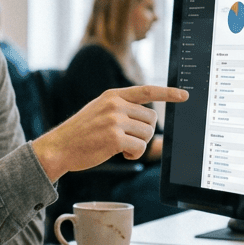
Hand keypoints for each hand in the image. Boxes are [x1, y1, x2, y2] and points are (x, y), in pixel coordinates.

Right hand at [32, 84, 187, 181]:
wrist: (59, 147)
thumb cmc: (80, 133)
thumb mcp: (98, 110)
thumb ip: (120, 108)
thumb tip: (147, 118)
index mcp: (112, 96)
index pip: (147, 90)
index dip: (168, 93)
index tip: (184, 95)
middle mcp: (115, 105)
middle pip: (151, 118)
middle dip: (145, 132)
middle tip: (129, 140)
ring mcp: (115, 120)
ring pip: (147, 133)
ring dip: (139, 144)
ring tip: (121, 147)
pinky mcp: (115, 138)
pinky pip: (140, 147)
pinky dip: (134, 154)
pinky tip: (120, 153)